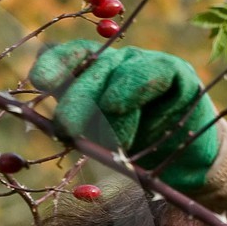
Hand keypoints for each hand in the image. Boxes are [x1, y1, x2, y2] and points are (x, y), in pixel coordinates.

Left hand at [29, 41, 220, 190]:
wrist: (185, 166)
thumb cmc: (134, 155)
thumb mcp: (96, 144)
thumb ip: (74, 128)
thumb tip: (46, 124)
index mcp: (89, 78)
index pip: (67, 59)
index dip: (53, 66)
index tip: (40, 81)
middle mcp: (113, 64)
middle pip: (89, 69)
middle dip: (76, 99)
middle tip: (68, 127)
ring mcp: (143, 63)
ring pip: (116, 72)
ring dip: (107, 108)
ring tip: (112, 141)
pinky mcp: (175, 71)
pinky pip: (150, 73)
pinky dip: (131, 90)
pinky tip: (119, 106)